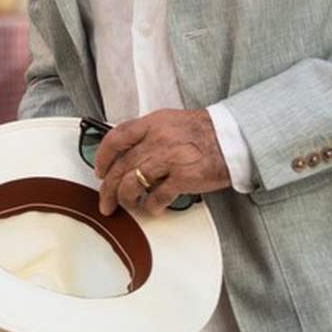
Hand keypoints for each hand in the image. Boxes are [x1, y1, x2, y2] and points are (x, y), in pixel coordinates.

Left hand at [94, 108, 230, 215]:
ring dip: (126, 198)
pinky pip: (157, 197)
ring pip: (133, 183)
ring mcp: (169, 158)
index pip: (116, 138)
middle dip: (107, 188)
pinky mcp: (183, 178)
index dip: (102, 157)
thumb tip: (126, 153)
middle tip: (104, 202)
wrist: (232, 139)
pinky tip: (152, 208)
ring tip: (129, 205)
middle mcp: (157, 139)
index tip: (99, 170)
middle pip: (121, 166)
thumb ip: (147, 133)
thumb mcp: (170, 122)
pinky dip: (151, 206)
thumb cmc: (203, 133)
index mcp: (152, 123)